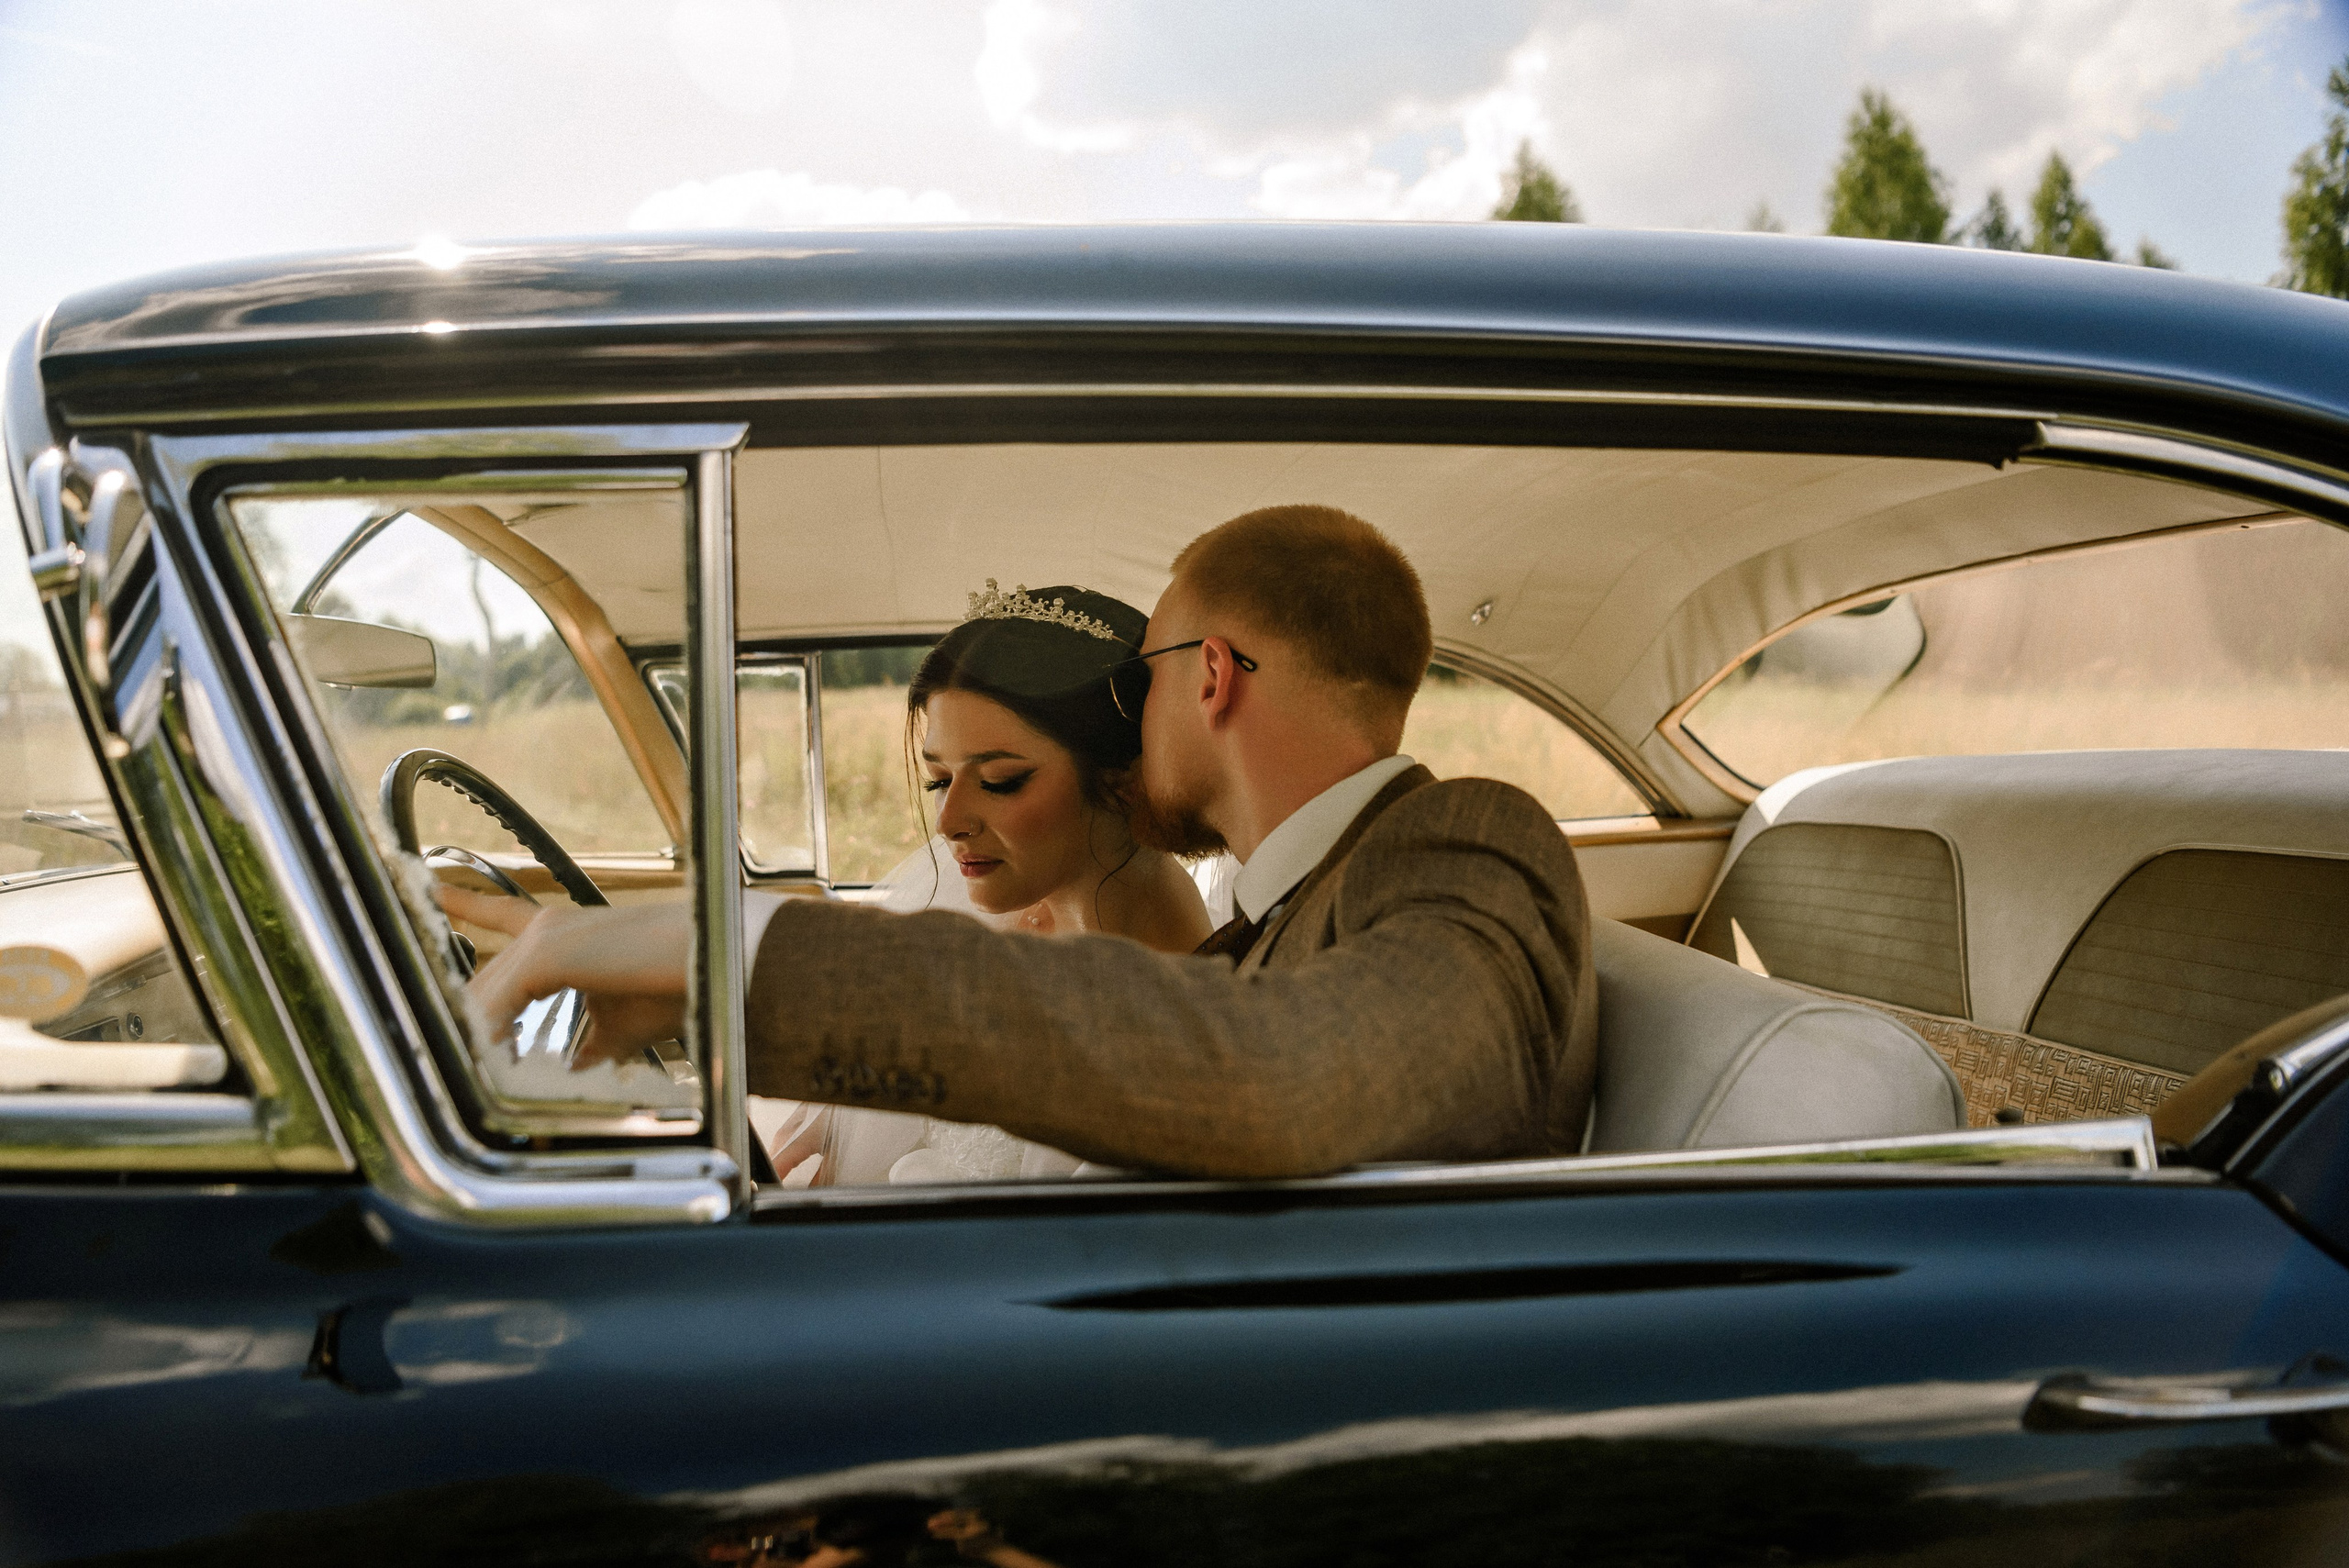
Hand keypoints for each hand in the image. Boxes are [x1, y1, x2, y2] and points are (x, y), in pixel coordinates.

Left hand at [437, 886, 689, 1068]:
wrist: (708, 963)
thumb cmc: (674, 987)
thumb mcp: (622, 1025)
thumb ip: (591, 1044)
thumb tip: (576, 1070)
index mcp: (561, 935)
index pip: (500, 913)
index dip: (464, 903)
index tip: (429, 884)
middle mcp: (546, 926)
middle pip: (484, 977)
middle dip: (466, 1015)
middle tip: (447, 1048)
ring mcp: (543, 937)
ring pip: (485, 993)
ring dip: (477, 1036)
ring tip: (472, 1074)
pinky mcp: (546, 955)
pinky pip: (498, 1003)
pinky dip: (491, 1036)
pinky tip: (488, 1061)